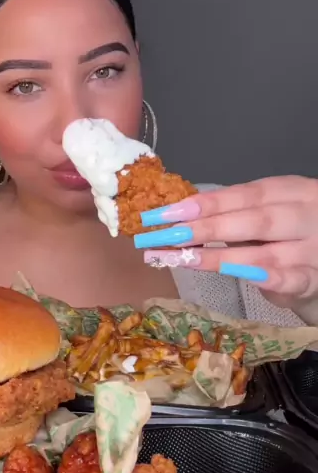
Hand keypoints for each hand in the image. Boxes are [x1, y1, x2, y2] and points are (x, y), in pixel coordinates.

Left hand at [134, 176, 317, 323]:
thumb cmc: (286, 237)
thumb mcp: (265, 215)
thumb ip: (231, 215)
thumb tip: (178, 216)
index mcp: (291, 192)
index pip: (246, 195)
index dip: (207, 203)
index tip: (169, 213)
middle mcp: (305, 216)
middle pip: (255, 221)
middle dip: (208, 229)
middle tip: (168, 236)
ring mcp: (312, 250)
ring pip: (266, 254)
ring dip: (221, 258)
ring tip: (185, 259)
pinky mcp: (313, 280)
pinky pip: (294, 280)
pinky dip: (271, 280)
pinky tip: (250, 279)